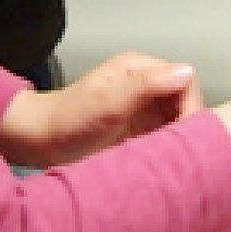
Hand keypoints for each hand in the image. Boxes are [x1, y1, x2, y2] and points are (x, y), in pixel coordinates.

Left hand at [0, 52, 201, 167]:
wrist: (39, 141)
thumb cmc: (69, 119)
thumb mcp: (107, 103)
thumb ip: (145, 86)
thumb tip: (187, 72)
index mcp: (139, 68)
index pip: (185, 82)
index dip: (191, 108)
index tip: (185, 139)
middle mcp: (145, 84)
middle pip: (185, 101)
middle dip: (188, 126)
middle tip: (182, 156)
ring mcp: (142, 107)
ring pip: (178, 120)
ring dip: (180, 139)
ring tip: (175, 162)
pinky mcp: (138, 129)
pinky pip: (165, 135)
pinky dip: (169, 148)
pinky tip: (165, 163)